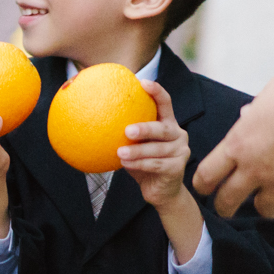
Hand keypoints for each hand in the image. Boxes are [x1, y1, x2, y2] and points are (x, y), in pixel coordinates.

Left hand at [118, 81, 191, 207]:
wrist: (160, 190)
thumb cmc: (142, 162)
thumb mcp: (134, 144)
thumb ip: (124, 129)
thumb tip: (93, 112)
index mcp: (168, 123)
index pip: (165, 103)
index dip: (156, 91)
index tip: (142, 82)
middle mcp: (178, 134)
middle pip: (162, 128)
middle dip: (145, 128)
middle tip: (127, 131)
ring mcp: (181, 151)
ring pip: (157, 149)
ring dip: (136, 152)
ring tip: (119, 153)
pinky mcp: (178, 168)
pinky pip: (156, 165)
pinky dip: (139, 164)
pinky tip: (124, 164)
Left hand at [192, 70, 273, 229]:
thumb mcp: (270, 93)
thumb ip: (256, 109)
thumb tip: (248, 113)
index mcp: (239, 144)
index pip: (208, 173)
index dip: (203, 184)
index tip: (205, 188)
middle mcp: (255, 170)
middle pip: (228, 199)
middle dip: (225, 206)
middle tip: (227, 208)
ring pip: (266, 210)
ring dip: (267, 208)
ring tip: (272, 205)